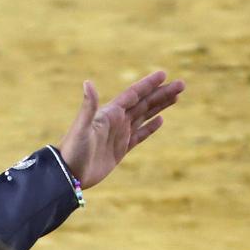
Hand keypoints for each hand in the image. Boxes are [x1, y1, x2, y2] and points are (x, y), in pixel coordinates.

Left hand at [55, 70, 184, 189]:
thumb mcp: (81, 127)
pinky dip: (150, 127)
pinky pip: (139, 135)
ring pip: (144, 116)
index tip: (163, 74)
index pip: (134, 94)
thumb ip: (88, 106)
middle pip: (144, 103)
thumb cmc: (73, 150)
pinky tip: (160, 120)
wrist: (69, 174)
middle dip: (162, 93)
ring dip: (160, 106)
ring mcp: (119, 135)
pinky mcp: (120, 150)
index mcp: (110, 113)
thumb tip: (88, 82)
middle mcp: (116, 121)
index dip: (148, 84)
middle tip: (181, 84)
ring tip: (177, 97)